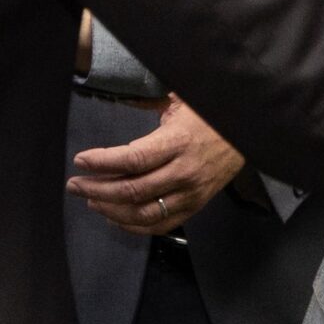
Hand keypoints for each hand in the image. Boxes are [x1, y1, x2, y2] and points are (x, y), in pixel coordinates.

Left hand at [68, 96, 244, 236]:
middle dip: (97, 189)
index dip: (104, 162)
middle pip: (133, 189)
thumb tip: (119, 98)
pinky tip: (115, 217)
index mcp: (178, 142)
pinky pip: (160, 225)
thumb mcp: (180, 101)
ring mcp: (190, 193)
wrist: (247, 133)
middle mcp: (184, 172)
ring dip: (111, 209)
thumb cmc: (208, 114)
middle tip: (75, 184)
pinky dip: (133, 225)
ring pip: (143, 213)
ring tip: (91, 200)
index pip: (134, 158)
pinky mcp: (195, 207)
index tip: (81, 161)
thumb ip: (150, 105)